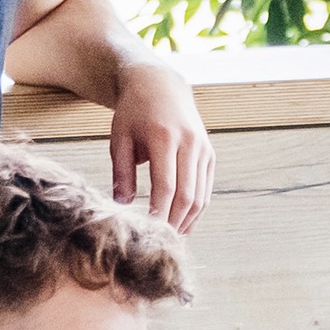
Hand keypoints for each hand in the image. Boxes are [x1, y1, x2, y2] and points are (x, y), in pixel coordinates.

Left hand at [113, 57, 216, 233]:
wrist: (160, 84)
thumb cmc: (134, 112)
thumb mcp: (119, 138)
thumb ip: (121, 173)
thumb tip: (122, 206)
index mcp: (164, 137)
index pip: (166, 185)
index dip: (159, 213)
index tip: (148, 233)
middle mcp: (189, 143)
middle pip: (187, 195)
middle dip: (174, 223)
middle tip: (160, 244)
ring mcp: (203, 149)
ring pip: (201, 196)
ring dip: (187, 221)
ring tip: (171, 239)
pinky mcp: (210, 154)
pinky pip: (206, 189)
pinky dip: (196, 210)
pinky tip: (182, 223)